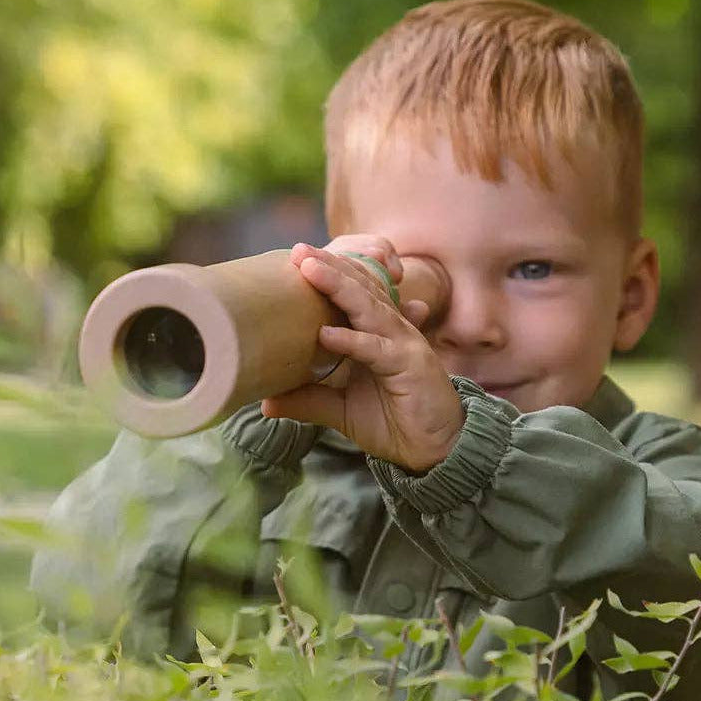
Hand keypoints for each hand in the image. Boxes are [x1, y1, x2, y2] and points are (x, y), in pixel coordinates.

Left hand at [261, 242, 463, 472]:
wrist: (434, 449)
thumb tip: (266, 404)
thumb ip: (309, 400)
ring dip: (339, 287)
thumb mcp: (341, 410)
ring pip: (369, 309)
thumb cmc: (394, 422)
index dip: (329, 273)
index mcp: (377, 333)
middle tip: (299, 251)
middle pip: (360, 290)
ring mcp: (403, 345)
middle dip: (330, 267)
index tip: (296, 258)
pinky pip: (377, 350)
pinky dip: (352, 341)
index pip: (353, 294)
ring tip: (309, 270)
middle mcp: (392, 331)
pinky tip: (326, 335)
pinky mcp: (410, 367)